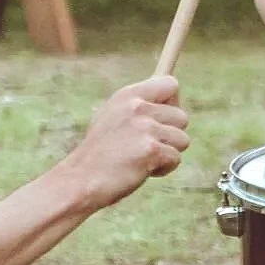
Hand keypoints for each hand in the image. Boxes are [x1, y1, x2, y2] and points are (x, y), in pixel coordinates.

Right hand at [65, 77, 189, 209]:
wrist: (81, 180)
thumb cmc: (100, 152)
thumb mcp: (114, 118)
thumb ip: (140, 106)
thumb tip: (172, 96)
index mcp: (128, 95)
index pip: (170, 84)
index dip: (173, 102)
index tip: (163, 119)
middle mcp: (137, 107)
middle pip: (182, 117)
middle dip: (171, 135)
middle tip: (145, 146)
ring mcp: (145, 128)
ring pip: (183, 140)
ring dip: (167, 153)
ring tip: (141, 159)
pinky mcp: (151, 150)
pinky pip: (176, 158)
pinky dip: (163, 169)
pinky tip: (141, 170)